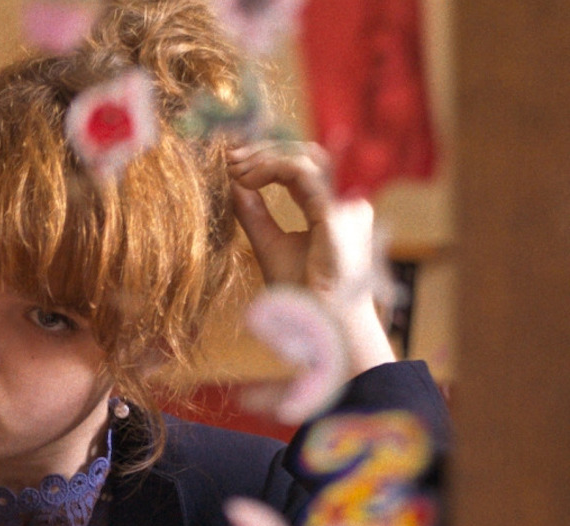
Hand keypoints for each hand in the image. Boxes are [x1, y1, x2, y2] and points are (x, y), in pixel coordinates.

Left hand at [227, 141, 394, 374]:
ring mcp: (345, 205)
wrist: (319, 325)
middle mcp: (345, 203)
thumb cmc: (301, 295)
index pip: (303, 169)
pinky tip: (247, 180)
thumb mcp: (269, 245)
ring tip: (234, 169)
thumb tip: (233, 184)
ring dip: (264, 158)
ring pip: (305, 157)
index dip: (267, 160)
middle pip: (307, 155)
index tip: (232, 164)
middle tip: (229, 158)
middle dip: (264, 152)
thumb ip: (254, 214)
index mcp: (332, 211)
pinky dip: (270, 169)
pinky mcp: (335, 212)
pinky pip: (302, 173)